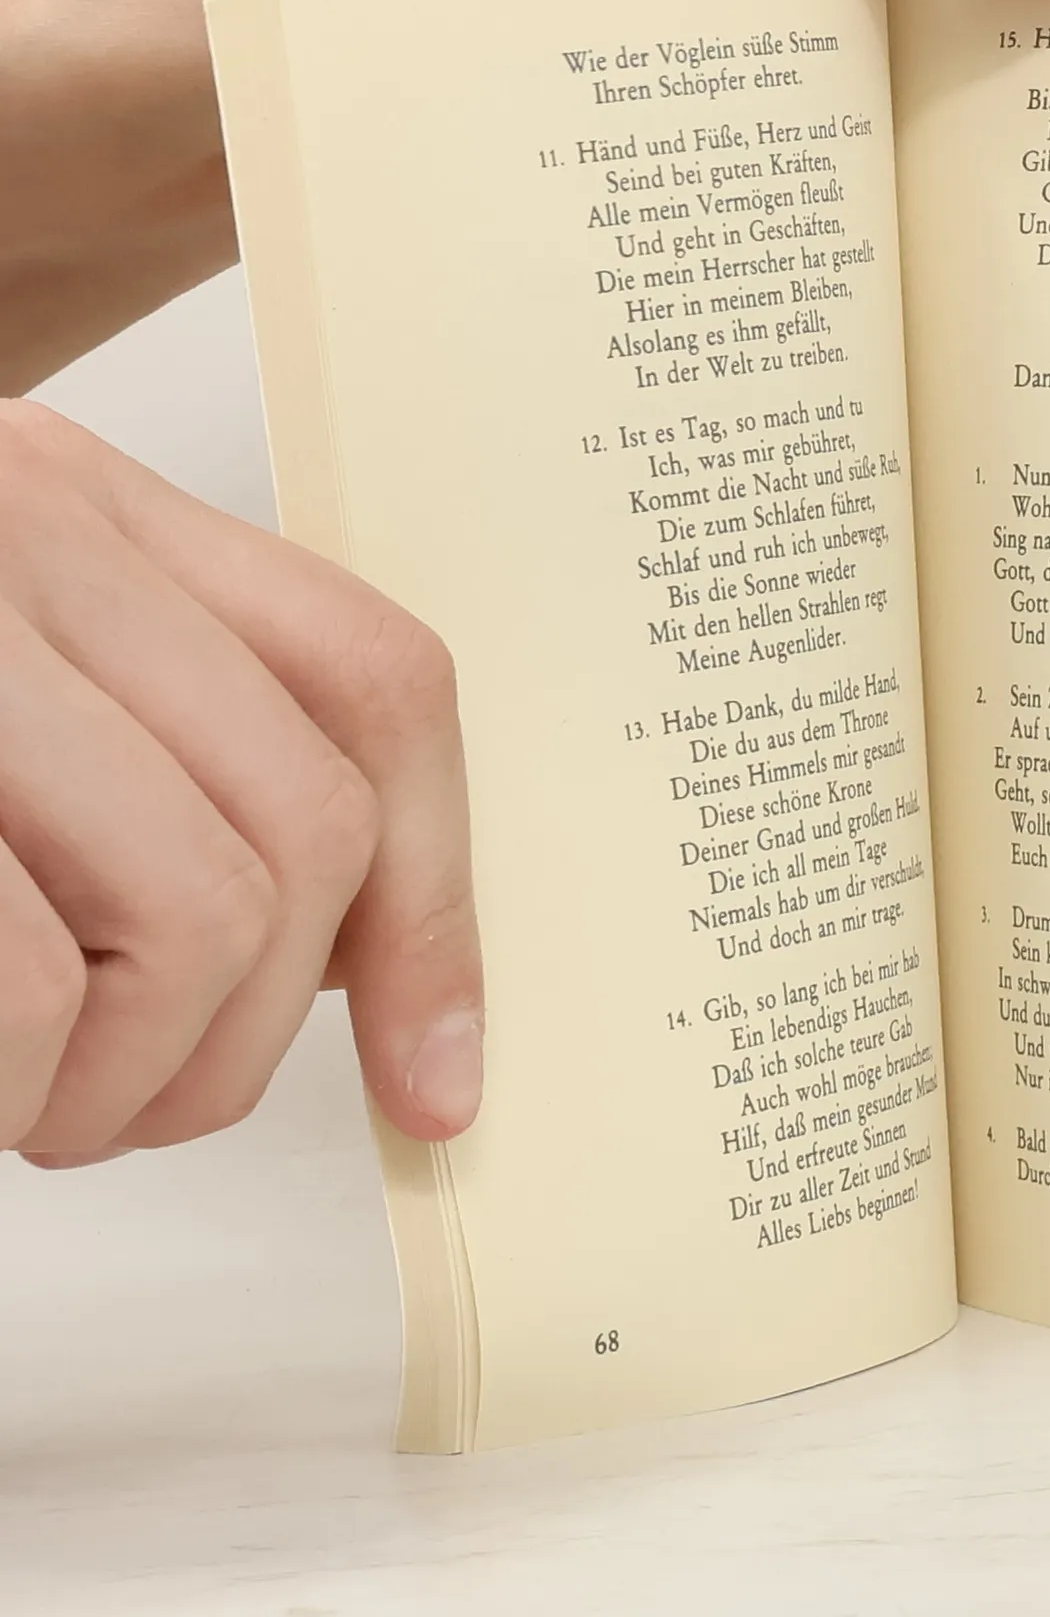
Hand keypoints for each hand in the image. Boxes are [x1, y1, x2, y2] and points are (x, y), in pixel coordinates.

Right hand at [0, 401, 484, 1166]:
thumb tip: (344, 961)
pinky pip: (34, 992)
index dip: (436, 899)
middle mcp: (36, 533)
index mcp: (96, 510)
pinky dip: (24, 1089)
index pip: (377, 681)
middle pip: (310, 820)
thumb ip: (166, 758)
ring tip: (47, 1106)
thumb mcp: (10, 681)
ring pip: (200, 911)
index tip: (438, 1069)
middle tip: (149, 1106)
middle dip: (252, 1036)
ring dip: (133, 1080)